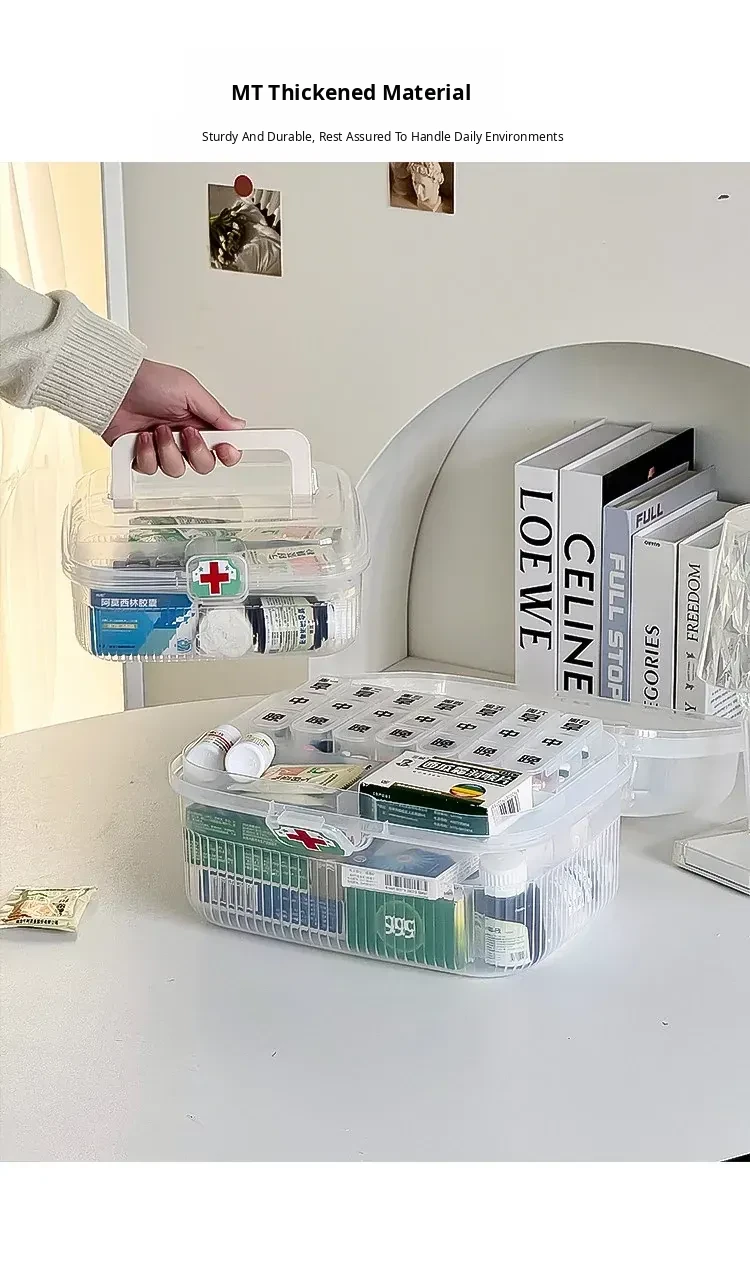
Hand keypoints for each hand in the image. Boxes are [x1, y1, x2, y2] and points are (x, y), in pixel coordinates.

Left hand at [102, 359, 244, 475]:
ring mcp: (162, 449)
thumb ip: (215, 412)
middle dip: (195, 451)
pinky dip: (146, 453)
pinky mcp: (141, 457)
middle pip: (204, 465)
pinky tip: (141, 437)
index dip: (228, 453)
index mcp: (199, 422)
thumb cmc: (148, 381)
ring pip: (176, 470)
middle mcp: (183, 439)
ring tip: (156, 430)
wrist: (114, 386)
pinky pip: (150, 470)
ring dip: (167, 449)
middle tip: (185, 433)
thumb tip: (238, 426)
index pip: (223, 446)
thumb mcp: (189, 390)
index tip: (226, 449)